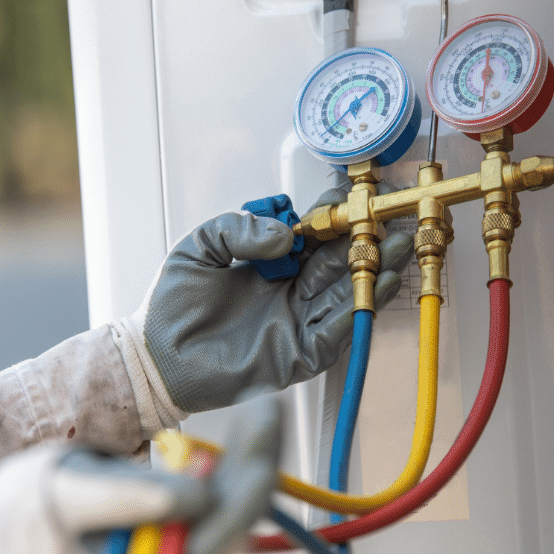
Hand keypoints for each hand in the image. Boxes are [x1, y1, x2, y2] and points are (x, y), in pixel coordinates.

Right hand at [49, 395, 282, 553]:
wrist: (6, 518)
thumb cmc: (28, 510)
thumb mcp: (73, 496)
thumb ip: (129, 500)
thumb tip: (198, 498)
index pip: (221, 535)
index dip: (247, 483)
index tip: (260, 433)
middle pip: (238, 515)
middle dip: (256, 456)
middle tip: (267, 403)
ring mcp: (179, 549)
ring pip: (235, 500)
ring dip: (252, 450)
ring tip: (263, 401)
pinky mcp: (179, 526)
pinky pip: (220, 491)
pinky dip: (234, 454)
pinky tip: (247, 420)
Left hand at [119, 183, 413, 415]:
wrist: (155, 357)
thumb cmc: (171, 306)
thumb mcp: (199, 248)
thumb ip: (237, 230)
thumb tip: (283, 234)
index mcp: (269, 263)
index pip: (312, 236)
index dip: (333, 217)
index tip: (351, 195)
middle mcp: (290, 290)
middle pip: (338, 261)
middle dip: (366, 239)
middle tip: (390, 216)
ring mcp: (297, 321)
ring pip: (346, 291)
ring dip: (374, 268)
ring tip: (397, 244)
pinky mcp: (299, 353)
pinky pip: (337, 328)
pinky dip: (360, 307)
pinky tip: (378, 283)